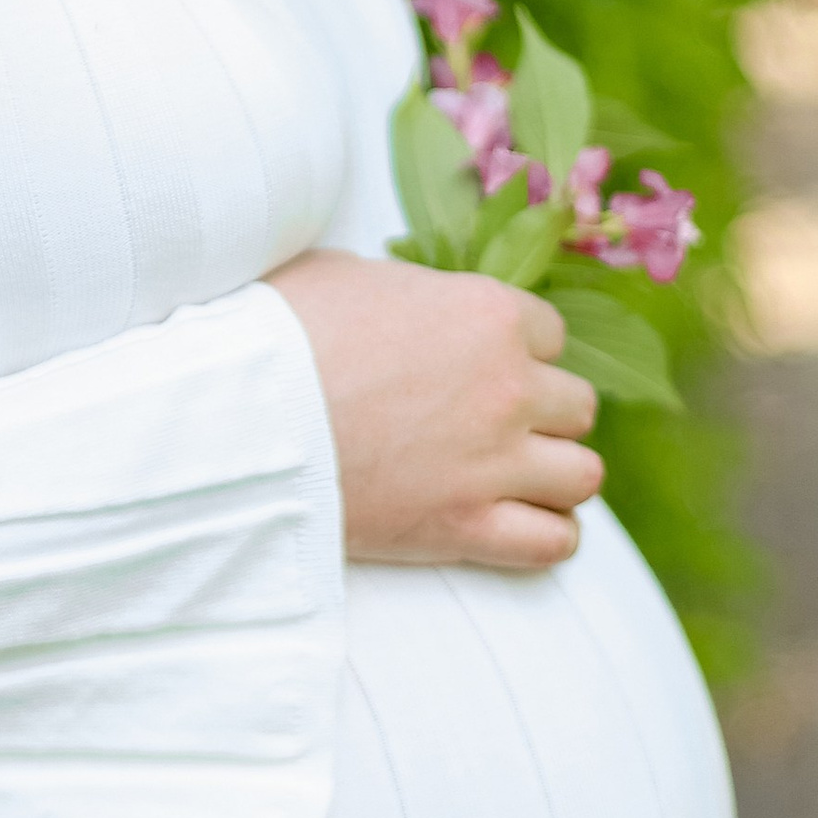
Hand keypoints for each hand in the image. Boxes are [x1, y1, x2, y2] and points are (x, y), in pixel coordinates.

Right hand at [264, 248, 603, 573]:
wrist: (235, 417)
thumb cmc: (277, 335)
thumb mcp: (342, 275)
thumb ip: (402, 290)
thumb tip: (404, 301)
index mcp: (486, 315)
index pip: (550, 333)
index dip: (515, 350)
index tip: (479, 365)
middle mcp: (508, 388)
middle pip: (575, 405)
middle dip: (539, 413)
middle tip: (489, 422)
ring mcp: (494, 462)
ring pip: (582, 475)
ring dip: (551, 475)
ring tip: (512, 477)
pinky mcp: (465, 527)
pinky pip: (554, 542)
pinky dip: (545, 535)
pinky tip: (518, 524)